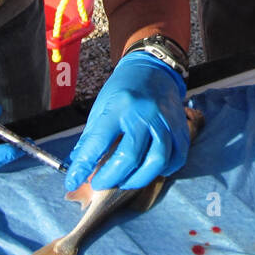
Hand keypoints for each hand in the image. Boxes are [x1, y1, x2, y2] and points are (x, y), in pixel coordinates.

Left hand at [65, 51, 186, 192]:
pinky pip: (176, 158)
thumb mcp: (101, 106)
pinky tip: (149, 171)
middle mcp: (145, 113)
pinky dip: (162, 171)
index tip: (73, 181)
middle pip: (130, 156)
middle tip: (99, 184)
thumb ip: (91, 136)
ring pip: (156, 161)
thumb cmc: (124, 89)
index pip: (99, 141)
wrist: (154, 69)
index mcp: (120, 105)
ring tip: (123, 181)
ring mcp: (166, 121)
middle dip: (111, 177)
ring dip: (137, 179)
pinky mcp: (181, 128)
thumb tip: (79, 165)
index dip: (84, 165)